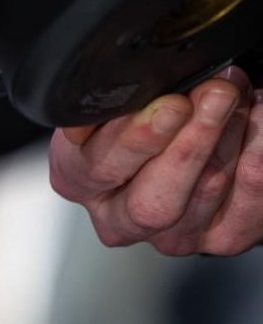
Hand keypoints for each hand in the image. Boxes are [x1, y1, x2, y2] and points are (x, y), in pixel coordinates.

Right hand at [49, 66, 262, 254]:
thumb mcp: (111, 105)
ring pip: (207, 189)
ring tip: (235, 93)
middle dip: (190, 143)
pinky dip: (257, 149)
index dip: (135, 137)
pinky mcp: (223, 236)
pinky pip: (250, 197)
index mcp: (78, 180)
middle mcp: (119, 217)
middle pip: (152, 200)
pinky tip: (255, 116)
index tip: (171, 103)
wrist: (187, 144)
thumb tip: (130, 87)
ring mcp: (173, 235)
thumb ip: (113, 102)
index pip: (97, 166)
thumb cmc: (143, 120)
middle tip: (216, 95)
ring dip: (230, 134)